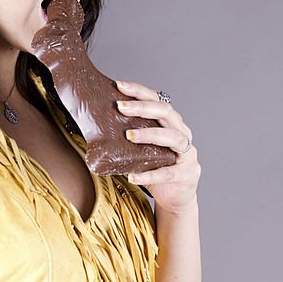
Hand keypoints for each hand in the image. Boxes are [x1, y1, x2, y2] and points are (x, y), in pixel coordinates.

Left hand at [115, 80, 200, 214]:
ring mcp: (187, 154)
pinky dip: (149, 175)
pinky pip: (167, 173)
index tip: (119, 85)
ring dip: (150, 134)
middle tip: (121, 107)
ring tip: (129, 135)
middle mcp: (182, 133)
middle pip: (167, 113)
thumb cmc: (158, 167)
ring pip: (173, 138)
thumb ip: (131, 136)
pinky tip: (133, 176)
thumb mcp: (144, 148)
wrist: (177, 196)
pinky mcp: (185, 175)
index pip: (157, 100)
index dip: (140, 92)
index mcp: (172, 123)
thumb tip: (96, 126)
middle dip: (143, 108)